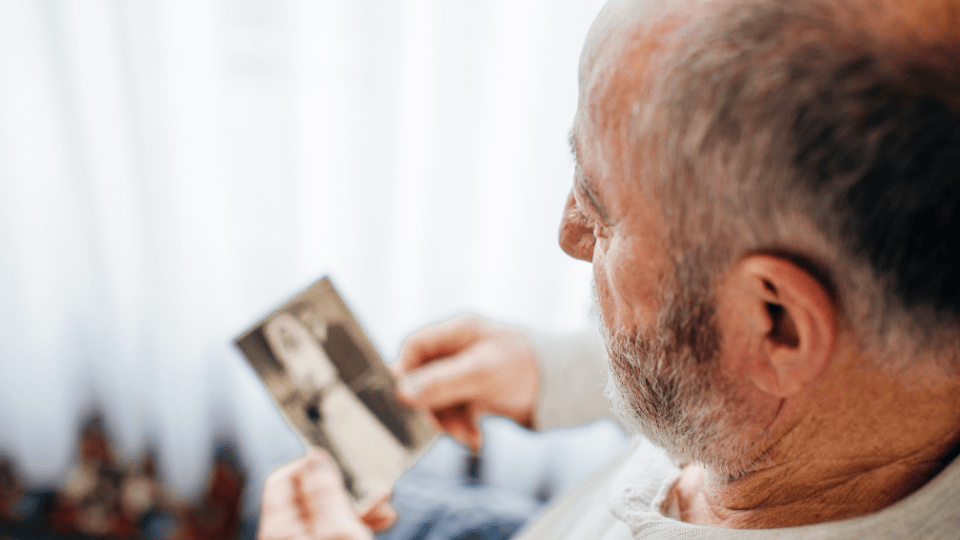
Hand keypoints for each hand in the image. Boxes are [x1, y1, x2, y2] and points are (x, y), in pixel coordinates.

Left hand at [258, 449, 395, 539]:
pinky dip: (355, 523)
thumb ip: (324, 492)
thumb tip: (314, 455)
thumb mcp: (338, 530)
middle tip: (368, 485)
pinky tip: (381, 519)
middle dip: (343, 488)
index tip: (337, 460)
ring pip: (326, 515)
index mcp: (280, 529)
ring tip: (385, 506)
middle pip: (308, 496)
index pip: (283, 478)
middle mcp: (288, 536)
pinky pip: (333, 530)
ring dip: (357, 507)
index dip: (309, 464)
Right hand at [395, 314, 539, 450]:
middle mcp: (457, 351)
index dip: (405, 373)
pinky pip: (454, 413)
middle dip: (434, 409)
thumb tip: (402, 393)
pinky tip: (476, 439)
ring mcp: (464, 374)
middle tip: (447, 429)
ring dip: (449, 425)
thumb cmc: (526, 367)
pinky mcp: (473, 394)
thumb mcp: (482, 373)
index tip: (407, 401)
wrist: (561, 389)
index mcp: (457, 333)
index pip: (415, 348)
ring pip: (437, 401)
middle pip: (423, 380)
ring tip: (469, 438)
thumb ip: (442, 382)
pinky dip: (461, 429)